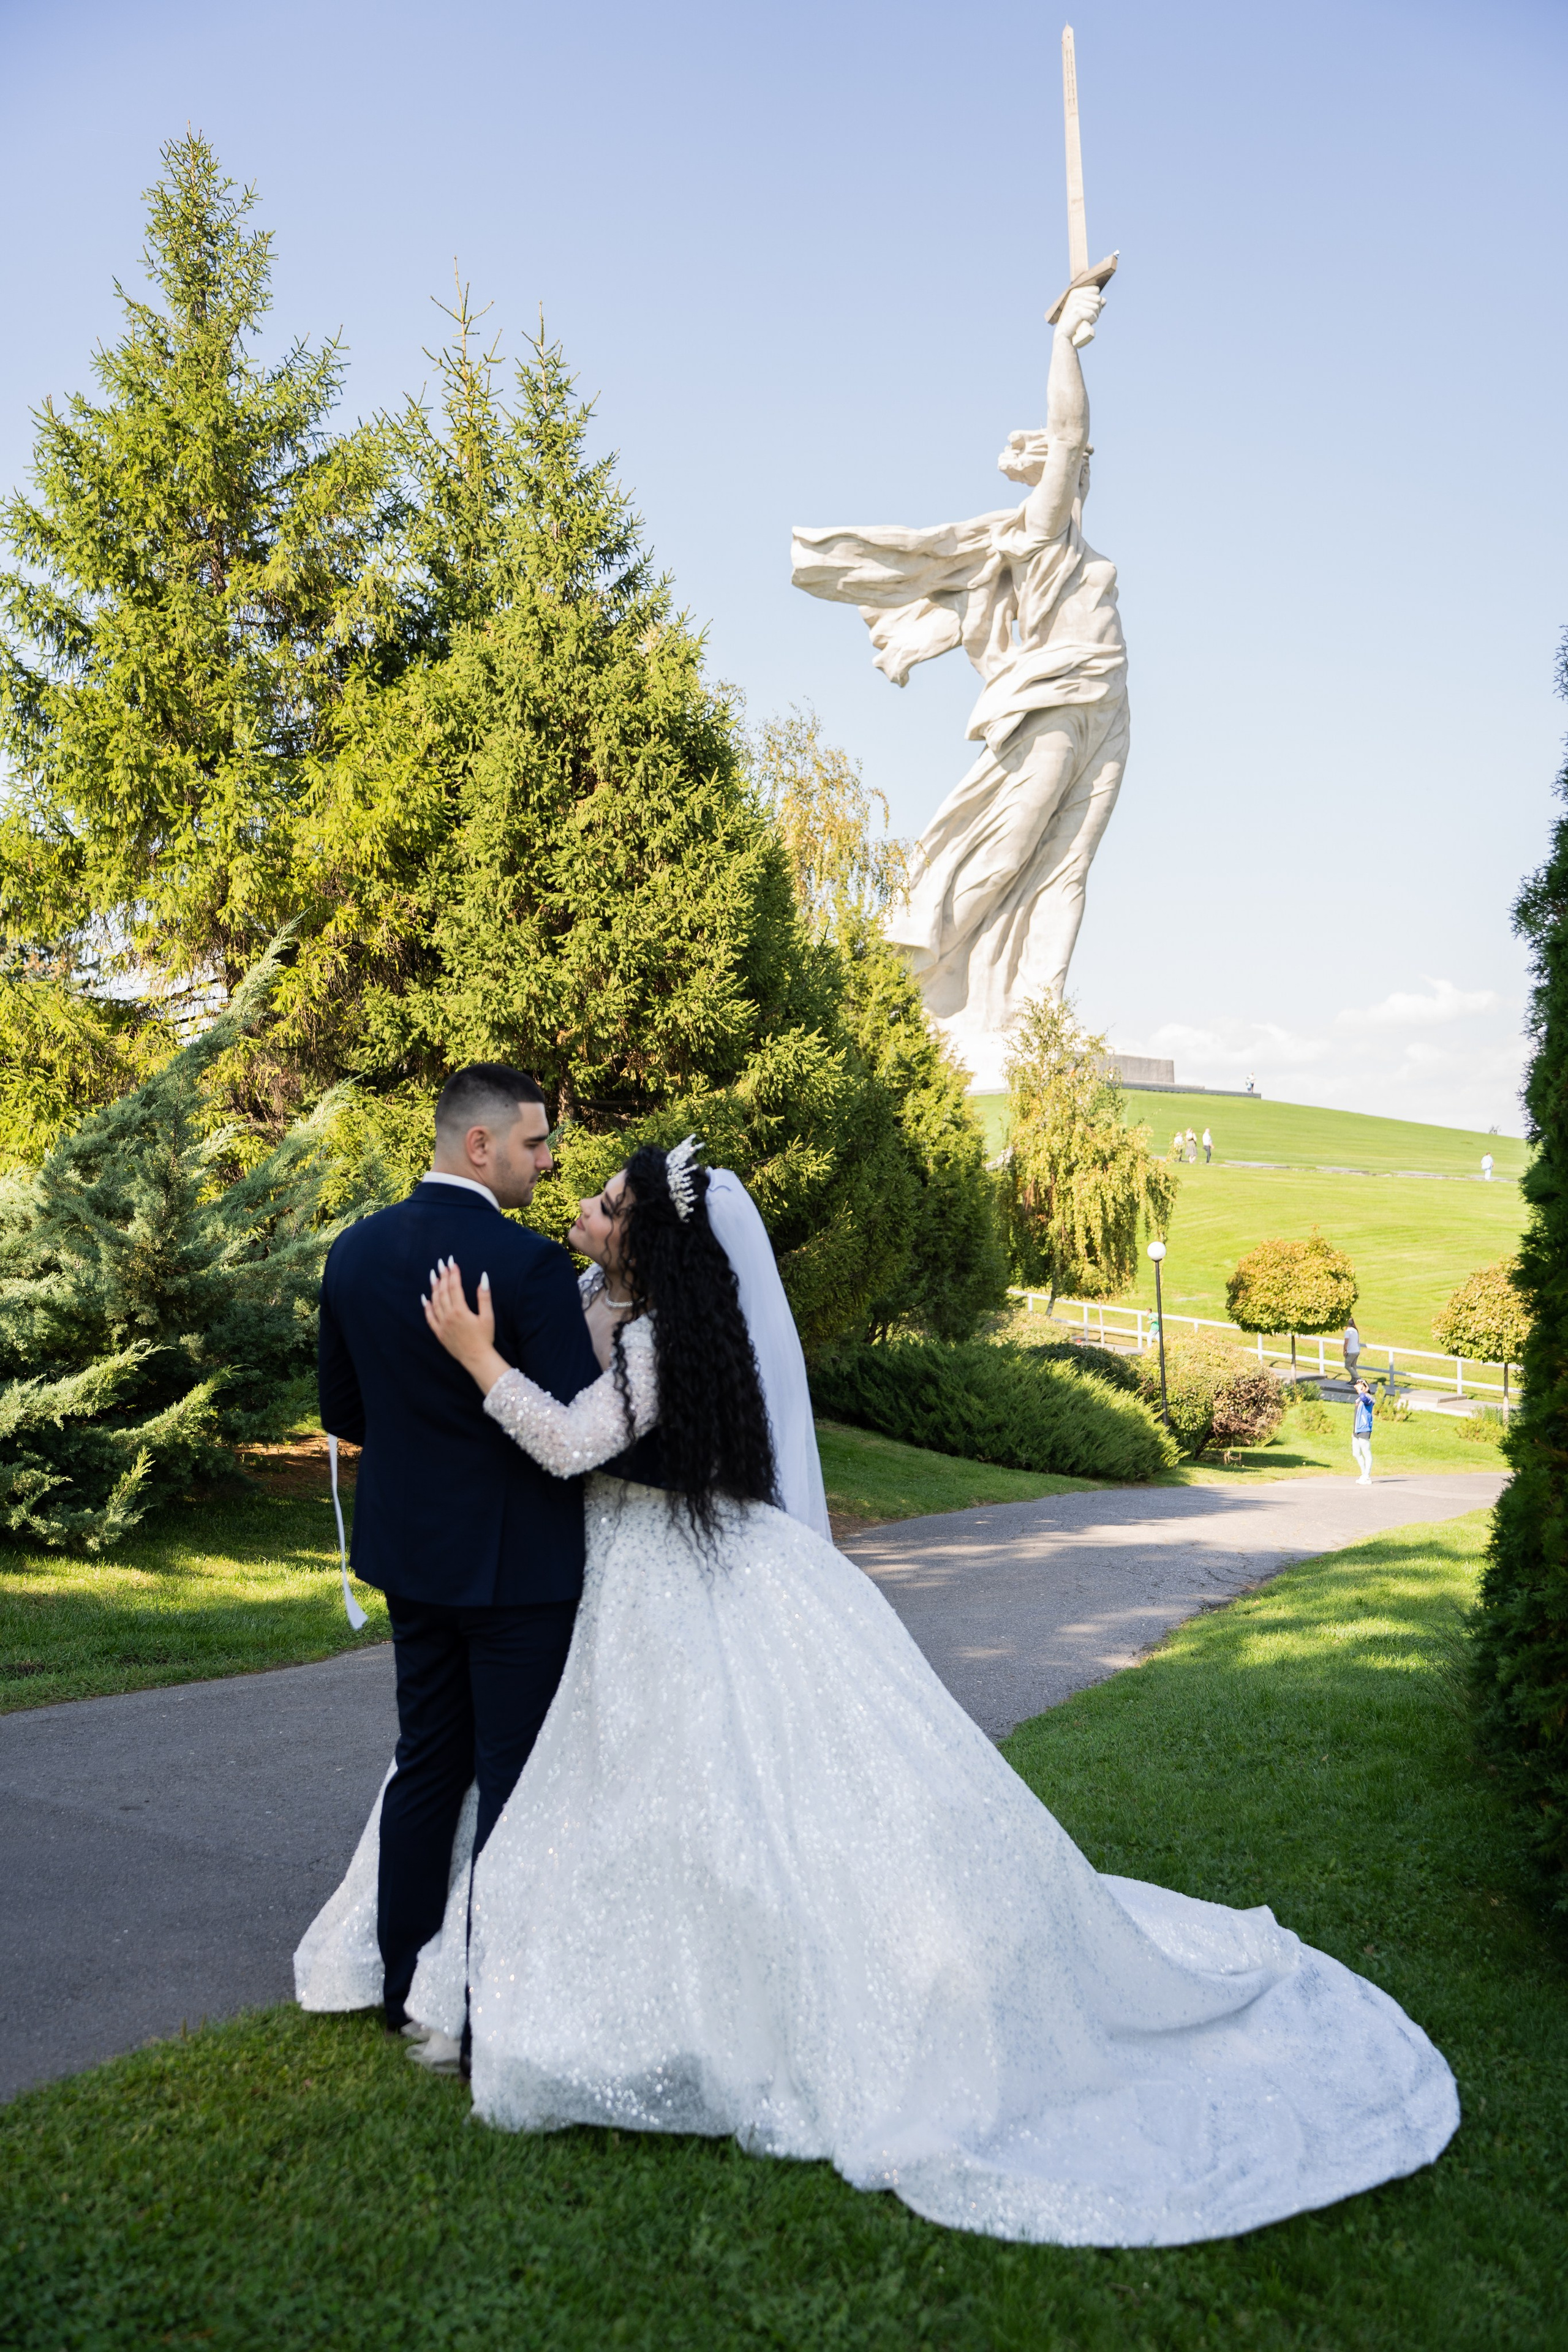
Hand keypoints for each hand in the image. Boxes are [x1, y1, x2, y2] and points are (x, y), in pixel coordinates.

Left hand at [422, 1258, 496, 1375]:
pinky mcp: (439, 1333)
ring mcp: (442, 1324)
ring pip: (435, 1302)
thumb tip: (483, 1277)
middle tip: (441, 1264)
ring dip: (434, 1288)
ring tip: (433, 1275)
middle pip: (443, 1292)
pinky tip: (425, 1298)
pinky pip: (429, 1318)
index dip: (453, 1273)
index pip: (454, 1287)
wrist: (476, 1358)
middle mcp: (448, 1316)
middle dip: (442, 1276)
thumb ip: (484, 1296)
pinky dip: (426, 1307)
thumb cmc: (485, 1337)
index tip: (452, 1263)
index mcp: (460, 1310)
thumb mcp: (488, 1316)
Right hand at [1057, 284, 1102, 348]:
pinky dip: (1092, 320)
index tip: (1088, 309)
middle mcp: (1075, 295)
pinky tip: (1085, 323)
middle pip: (1098, 299)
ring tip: (1086, 320)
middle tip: (1087, 317)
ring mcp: (1075, 302)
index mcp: (1076, 292)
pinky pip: (1092, 314)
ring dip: (1094, 316)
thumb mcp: (1086, 310)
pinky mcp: (1077, 311)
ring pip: (1096, 307)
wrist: (1065, 335)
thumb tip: (1104, 300)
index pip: (1096, 290)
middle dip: (1096, 310)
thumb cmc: (1076, 323)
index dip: (1096, 301)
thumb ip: (1095, 303)